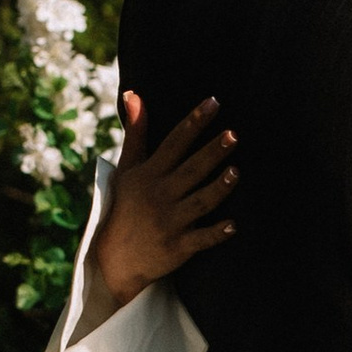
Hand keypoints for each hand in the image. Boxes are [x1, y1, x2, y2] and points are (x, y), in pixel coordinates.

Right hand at [91, 93, 236, 307]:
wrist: (115, 257)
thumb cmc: (126, 205)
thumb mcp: (127, 168)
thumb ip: (136, 132)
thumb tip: (133, 94)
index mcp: (150, 173)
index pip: (174, 142)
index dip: (194, 122)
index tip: (213, 103)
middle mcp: (160, 195)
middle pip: (191, 169)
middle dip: (212, 152)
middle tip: (233, 135)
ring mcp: (170, 221)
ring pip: (200, 202)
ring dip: (218, 188)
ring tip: (236, 172)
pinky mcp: (178, 246)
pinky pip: (201, 239)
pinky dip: (216, 233)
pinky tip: (233, 225)